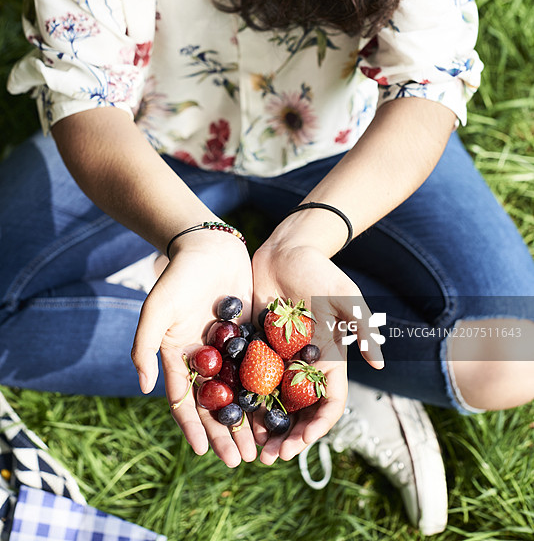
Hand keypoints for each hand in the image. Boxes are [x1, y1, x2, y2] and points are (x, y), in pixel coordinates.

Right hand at [131, 230, 254, 466]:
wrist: (209, 246)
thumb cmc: (178, 277)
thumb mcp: (156, 310)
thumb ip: (145, 347)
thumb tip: (142, 387)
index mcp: (179, 357)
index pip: (186, 402)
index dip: (193, 428)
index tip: (204, 453)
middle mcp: (204, 358)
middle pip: (216, 404)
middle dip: (227, 433)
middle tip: (241, 460)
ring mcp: (229, 349)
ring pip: (241, 392)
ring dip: (249, 419)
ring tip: (263, 446)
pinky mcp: (251, 335)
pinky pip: (260, 368)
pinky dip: (268, 390)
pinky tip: (281, 409)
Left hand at [251, 241, 383, 463]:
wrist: (286, 249)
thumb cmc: (320, 271)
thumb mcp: (345, 297)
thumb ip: (362, 328)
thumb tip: (379, 366)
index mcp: (327, 359)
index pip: (328, 402)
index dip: (317, 426)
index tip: (300, 443)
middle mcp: (302, 364)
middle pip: (298, 411)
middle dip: (288, 437)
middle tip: (269, 457)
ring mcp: (277, 357)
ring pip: (272, 402)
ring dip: (264, 426)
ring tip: (251, 448)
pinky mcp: (254, 346)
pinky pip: (248, 378)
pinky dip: (242, 400)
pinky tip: (230, 415)